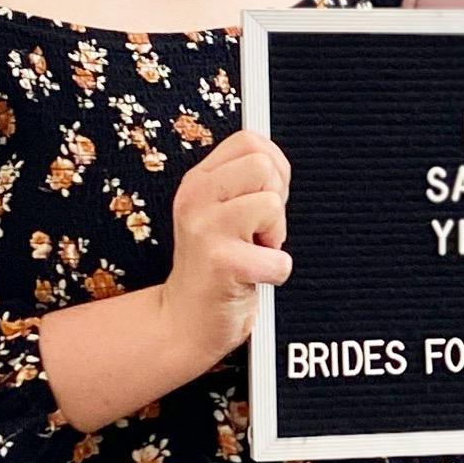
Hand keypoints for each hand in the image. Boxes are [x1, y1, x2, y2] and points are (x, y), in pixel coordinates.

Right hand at [159, 129, 290, 370]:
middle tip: (257, 233)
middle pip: (264, 166)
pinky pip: (278, 258)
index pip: (250, 141)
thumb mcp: (220, 213)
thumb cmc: (215, 267)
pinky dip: (276, 272)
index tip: (262, 200)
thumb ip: (244, 183)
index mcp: (198, 181)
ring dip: (276, 237)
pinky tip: (253, 278)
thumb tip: (277, 164)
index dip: (273, 168)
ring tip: (252, 253)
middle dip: (275, 201)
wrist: (185, 321)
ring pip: (272, 205)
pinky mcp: (221, 262)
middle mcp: (196, 198)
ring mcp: (205, 229)